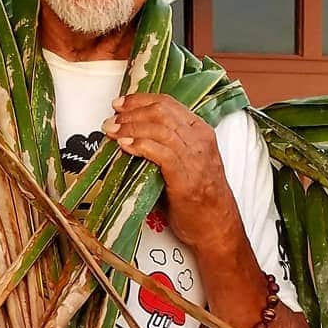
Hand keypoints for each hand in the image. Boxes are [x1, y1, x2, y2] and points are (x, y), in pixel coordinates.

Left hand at [102, 93, 240, 248]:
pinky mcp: (185, 178)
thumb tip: (132, 135)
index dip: (140, 100)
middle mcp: (199, 140)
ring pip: (159, 128)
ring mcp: (194, 158)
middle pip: (161, 112)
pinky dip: (140, 145)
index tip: (120, 104)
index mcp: (200, 131)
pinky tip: (125, 146)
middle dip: (131, 113)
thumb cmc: (200, 197)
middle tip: (111, 120)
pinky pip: (161, 153)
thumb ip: (167, 145)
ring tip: (113, 131)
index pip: (168, 103)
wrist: (216, 227)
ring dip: (130, 127)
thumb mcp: (187, 161)